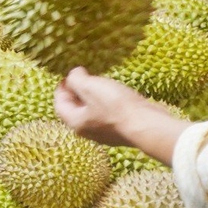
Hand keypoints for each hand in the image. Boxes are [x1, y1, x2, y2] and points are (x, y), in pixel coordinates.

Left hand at [55, 67, 189, 163]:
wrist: (147, 124)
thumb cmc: (116, 106)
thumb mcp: (90, 86)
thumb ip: (76, 79)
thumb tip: (73, 75)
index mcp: (76, 122)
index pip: (60, 104)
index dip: (61, 87)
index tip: (68, 74)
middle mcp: (88, 131)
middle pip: (76, 108)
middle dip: (77, 91)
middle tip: (85, 75)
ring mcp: (105, 133)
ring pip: (93, 111)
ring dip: (93, 96)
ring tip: (100, 82)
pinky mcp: (121, 130)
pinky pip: (108, 114)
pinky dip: (107, 102)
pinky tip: (116, 94)